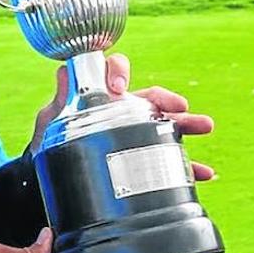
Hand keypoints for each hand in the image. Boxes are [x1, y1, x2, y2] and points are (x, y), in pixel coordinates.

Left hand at [31, 53, 215, 180]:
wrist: (49, 180)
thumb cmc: (49, 145)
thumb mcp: (52, 121)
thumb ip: (60, 100)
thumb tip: (65, 72)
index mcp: (100, 97)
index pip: (113, 73)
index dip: (119, 72)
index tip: (119, 88)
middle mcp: (121, 111)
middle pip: (149, 99)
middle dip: (168, 100)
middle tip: (182, 106)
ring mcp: (134, 135)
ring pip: (166, 125)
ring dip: (186, 124)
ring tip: (205, 126)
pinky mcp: (142, 160)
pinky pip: (169, 162)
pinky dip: (189, 167)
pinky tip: (204, 173)